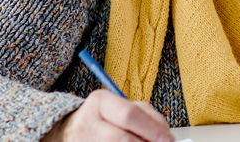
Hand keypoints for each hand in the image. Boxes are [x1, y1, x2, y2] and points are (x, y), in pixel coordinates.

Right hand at [44, 90, 173, 141]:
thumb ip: (145, 116)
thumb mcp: (121, 107)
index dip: (153, 130)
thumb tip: (166, 136)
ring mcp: (84, 141)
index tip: (169, 139)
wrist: (70, 130)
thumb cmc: (104, 118)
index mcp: (100, 102)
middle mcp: (87, 122)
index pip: (130, 115)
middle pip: (123, 139)